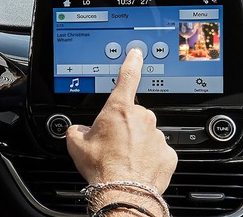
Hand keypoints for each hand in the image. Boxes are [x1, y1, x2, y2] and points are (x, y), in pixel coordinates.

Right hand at [66, 48, 177, 192]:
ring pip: (145, 133)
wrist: (123, 192)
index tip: (137, 53)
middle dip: (123, 125)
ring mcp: (157, 136)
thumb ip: (76, 130)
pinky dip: (148, 157)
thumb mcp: (75, 144)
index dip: (131, 62)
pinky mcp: (169, 154)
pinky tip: (136, 166)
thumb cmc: (101, 167)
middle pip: (132, 114)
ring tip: (122, 158)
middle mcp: (141, 118)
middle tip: (110, 143)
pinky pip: (157, 150)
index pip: (127, 77)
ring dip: (135, 142)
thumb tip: (77, 130)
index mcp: (118, 109)